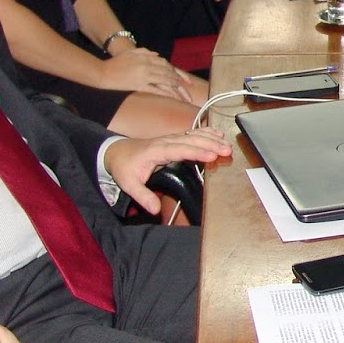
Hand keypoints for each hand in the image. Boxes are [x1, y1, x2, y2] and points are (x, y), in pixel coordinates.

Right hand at [98, 45, 191, 100]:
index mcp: (146, 58)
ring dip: (176, 88)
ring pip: (164, 81)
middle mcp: (147, 66)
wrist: (103, 72)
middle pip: (168, 73)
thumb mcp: (131, 52)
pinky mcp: (139, 85)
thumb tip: (158, 55)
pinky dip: (166, 93)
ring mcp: (144, 76)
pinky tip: (173, 97)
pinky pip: (156, 90)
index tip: (184, 79)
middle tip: (187, 89)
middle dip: (179, 81)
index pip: (166, 64)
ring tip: (183, 94)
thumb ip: (145, 52)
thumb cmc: (116, 62)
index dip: (176, 71)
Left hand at [105, 127, 234, 214]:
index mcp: (156, 151)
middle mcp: (165, 141)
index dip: (197, 152)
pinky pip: (192, 133)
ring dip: (211, 139)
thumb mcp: (128, 184)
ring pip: (194, 135)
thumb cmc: (124, 167)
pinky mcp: (173, 139)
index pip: (180, 150)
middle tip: (227, 150)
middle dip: (210, 144)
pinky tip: (217, 134)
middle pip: (191, 140)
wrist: (116, 152)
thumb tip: (155, 209)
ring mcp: (170, 138)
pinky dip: (206, 133)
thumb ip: (142, 196)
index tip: (212, 156)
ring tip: (227, 144)